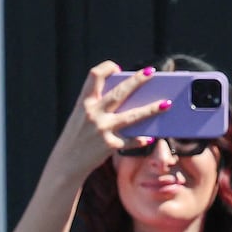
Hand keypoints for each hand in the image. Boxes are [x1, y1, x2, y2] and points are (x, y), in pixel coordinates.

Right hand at [49, 63, 168, 176]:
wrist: (65, 164)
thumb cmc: (77, 138)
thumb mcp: (82, 118)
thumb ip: (100, 107)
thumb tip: (131, 101)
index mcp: (84, 103)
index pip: (93, 76)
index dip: (106, 68)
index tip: (118, 67)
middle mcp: (92, 113)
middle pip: (119, 93)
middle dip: (137, 80)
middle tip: (152, 72)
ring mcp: (101, 129)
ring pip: (132, 116)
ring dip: (151, 109)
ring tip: (166, 104)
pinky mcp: (109, 145)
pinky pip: (132, 140)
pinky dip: (141, 139)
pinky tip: (150, 137)